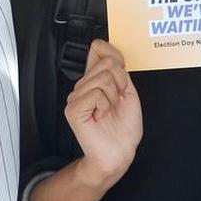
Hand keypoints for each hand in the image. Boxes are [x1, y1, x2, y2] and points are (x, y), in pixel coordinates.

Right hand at [64, 40, 141, 188]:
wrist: (120, 152)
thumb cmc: (124, 127)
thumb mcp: (127, 91)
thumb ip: (118, 69)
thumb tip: (105, 49)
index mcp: (95, 80)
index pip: (98, 49)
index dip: (114, 55)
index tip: (122, 74)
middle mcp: (83, 86)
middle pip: (107, 64)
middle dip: (120, 84)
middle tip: (115, 102)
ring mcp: (76, 97)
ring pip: (103, 79)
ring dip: (113, 97)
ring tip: (108, 111)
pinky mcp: (73, 109)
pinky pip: (95, 94)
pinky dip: (104, 106)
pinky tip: (100, 117)